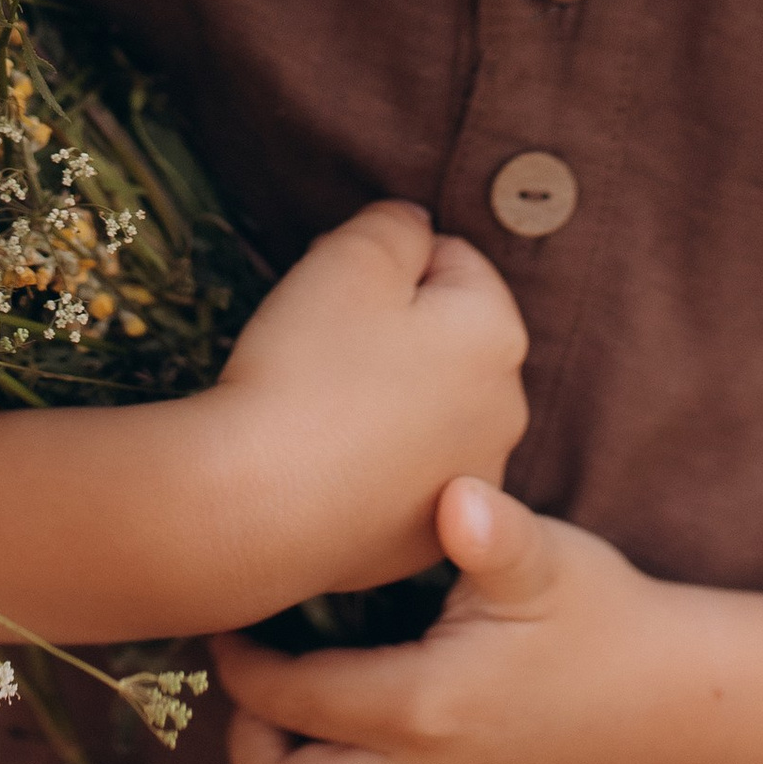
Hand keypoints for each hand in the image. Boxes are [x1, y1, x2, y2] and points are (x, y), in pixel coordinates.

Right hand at [207, 205, 528, 606]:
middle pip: (448, 337)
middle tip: (321, 339)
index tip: (333, 286)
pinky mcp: (427, 539)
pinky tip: (322, 459)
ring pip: (430, 406)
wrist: (256, 506)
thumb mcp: (350, 257)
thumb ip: (396, 225)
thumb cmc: (305, 367)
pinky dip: (374, 459)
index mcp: (497, 335)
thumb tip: (416, 228)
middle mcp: (506, 413)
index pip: (453, 260)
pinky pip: (405, 472)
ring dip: (388, 393)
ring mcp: (469, 483)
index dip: (387, 261)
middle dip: (394, 328)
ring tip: (319, 402)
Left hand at [216, 476, 671, 763]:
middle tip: (257, 681)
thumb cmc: (604, 620)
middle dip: (248, 740)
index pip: (287, 701)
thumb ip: (492, 533)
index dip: (242, 663)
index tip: (235, 622)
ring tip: (298, 714)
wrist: (682, 715)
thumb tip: (457, 497)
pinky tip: (359, 742)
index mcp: (425, 711)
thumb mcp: (548, 562)